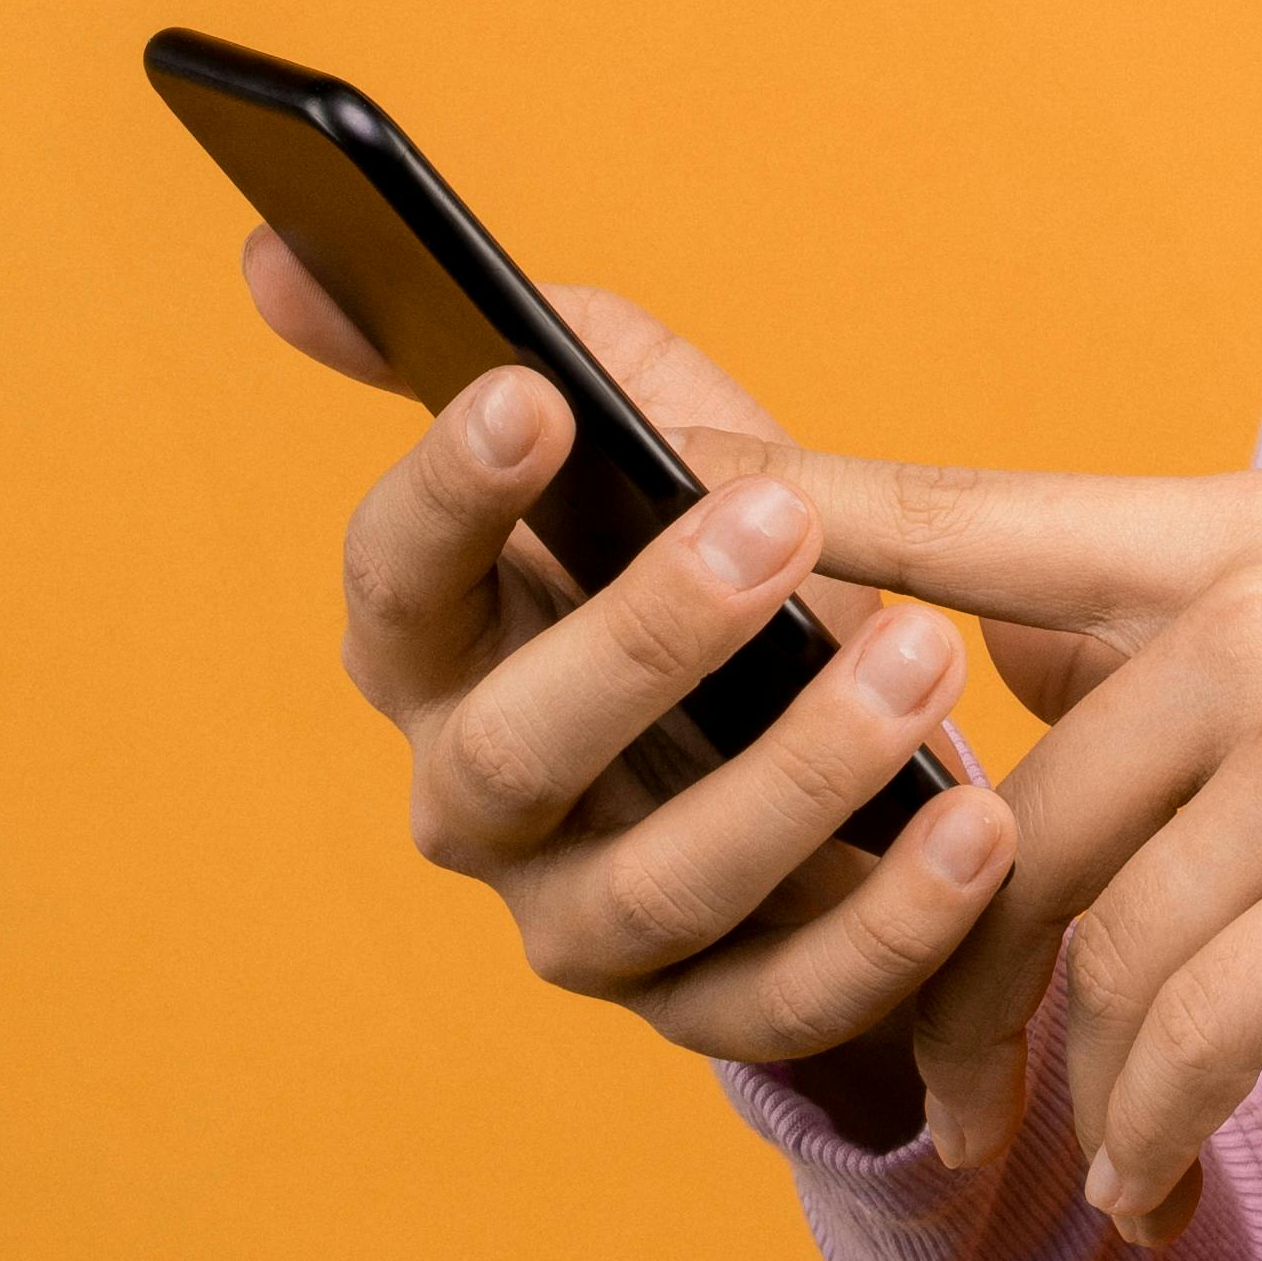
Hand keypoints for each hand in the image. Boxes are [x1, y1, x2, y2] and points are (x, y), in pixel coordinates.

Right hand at [268, 237, 1017, 1094]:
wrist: (810, 740)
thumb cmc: (704, 551)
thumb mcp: (631, 429)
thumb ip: (505, 333)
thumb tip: (277, 248)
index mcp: (439, 652)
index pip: (395, 581)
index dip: (445, 494)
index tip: (529, 396)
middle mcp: (481, 804)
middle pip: (520, 749)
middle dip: (648, 636)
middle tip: (787, 528)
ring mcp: (585, 925)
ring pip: (662, 883)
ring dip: (797, 775)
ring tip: (924, 659)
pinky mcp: (714, 1011)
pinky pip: (792, 1000)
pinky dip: (893, 923)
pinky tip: (984, 824)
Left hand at [768, 449, 1261, 1235]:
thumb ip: (1143, 649)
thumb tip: (962, 660)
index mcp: (1243, 533)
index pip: (980, 519)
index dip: (819, 512)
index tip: (653, 466)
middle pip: (1018, 811)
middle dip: (968, 985)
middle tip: (961, 1103)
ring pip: (1107, 940)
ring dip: (1086, 1087)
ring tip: (1113, 1157)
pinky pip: (1197, 1025)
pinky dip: (1156, 1129)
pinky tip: (1156, 1185)